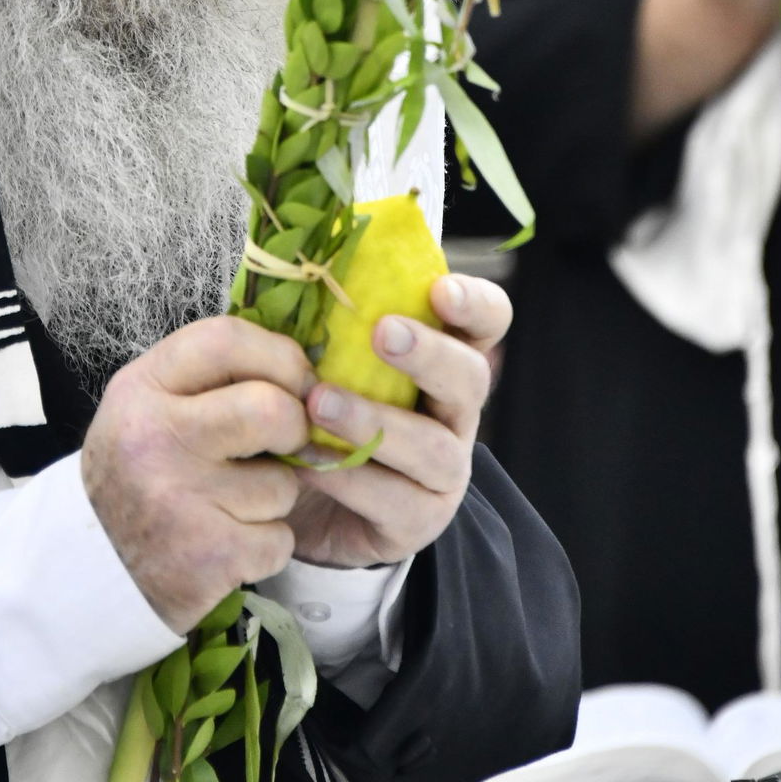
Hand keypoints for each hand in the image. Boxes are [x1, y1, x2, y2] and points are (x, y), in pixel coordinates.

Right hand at [82, 317, 310, 632]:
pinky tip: (229, 545)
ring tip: (231, 505)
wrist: (97, 569)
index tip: (298, 381)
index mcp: (141, 389)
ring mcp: (179, 500)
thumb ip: (212, 381)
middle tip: (286, 444)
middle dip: (296, 428)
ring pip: (282, 484)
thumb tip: (308, 376)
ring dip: (273, 498)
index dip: (280, 356)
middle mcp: (154, 439)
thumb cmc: (141, 474)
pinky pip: (280, 540)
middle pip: (271, 409)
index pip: (225, 339)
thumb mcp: (150, 408)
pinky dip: (266, 547)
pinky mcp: (207, 557)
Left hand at [287, 273, 506, 568]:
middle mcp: (453, 412)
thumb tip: (293, 260)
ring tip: (318, 404)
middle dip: (430, 354)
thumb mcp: (317, 356)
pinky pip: (394, 500)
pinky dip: (347, 477)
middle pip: (471, 378)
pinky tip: (304, 458)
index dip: (474, 303)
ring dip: (375, 421)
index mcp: (440, 357)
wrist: (294, 500)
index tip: (440, 291)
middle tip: (382, 333)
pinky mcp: (416, 520)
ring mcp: (442, 471)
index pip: (487, 320)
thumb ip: (320, 316)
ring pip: (434, 448)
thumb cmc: (313, 408)